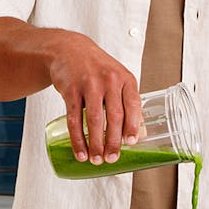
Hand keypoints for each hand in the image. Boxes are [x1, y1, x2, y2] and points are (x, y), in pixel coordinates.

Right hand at [45, 31, 141, 164]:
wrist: (69, 49)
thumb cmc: (97, 68)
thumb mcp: (117, 77)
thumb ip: (127, 101)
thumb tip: (140, 133)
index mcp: (124, 78)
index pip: (133, 104)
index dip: (133, 125)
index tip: (131, 143)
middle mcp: (109, 80)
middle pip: (114, 116)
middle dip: (113, 141)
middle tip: (112, 159)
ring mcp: (88, 84)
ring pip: (94, 120)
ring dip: (96, 144)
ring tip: (96, 159)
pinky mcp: (70, 90)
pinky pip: (74, 119)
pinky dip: (77, 139)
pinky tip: (80, 151)